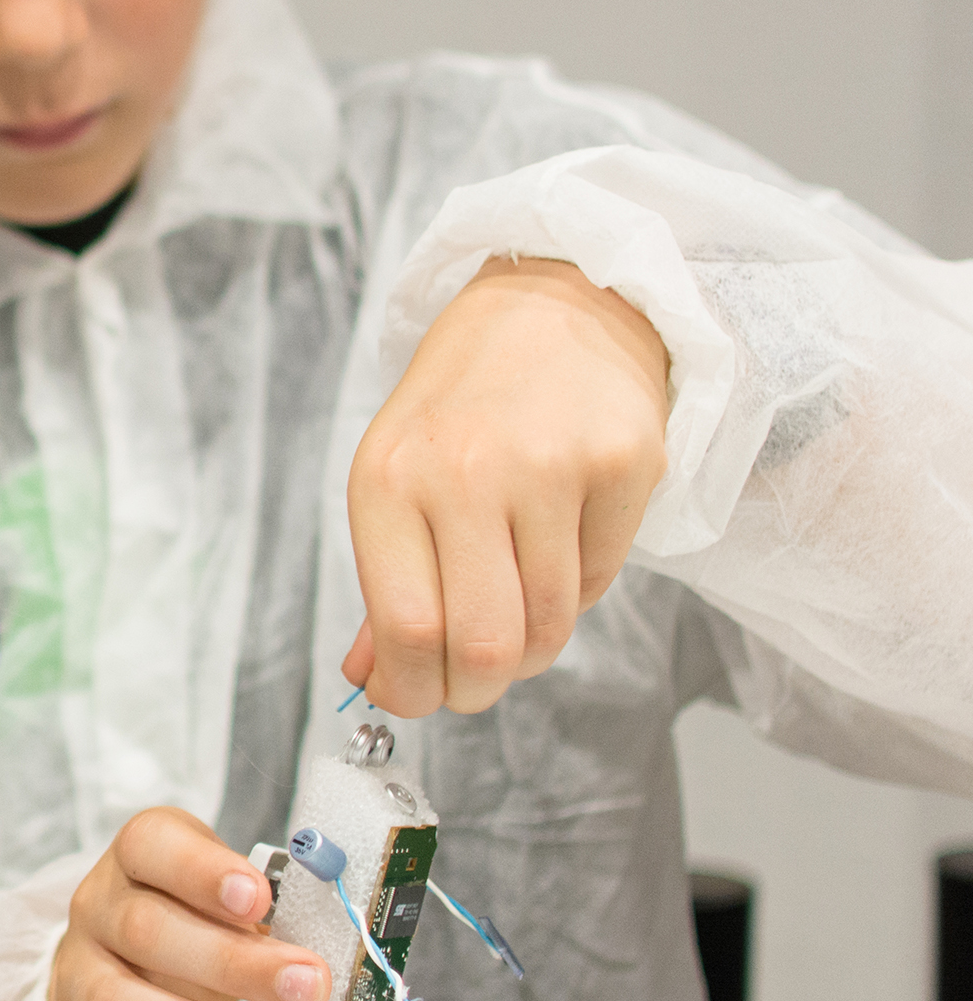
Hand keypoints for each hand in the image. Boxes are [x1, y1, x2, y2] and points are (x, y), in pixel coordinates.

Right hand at [47, 808, 328, 1000]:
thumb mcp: (231, 896)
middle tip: (306, 988)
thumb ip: (263, 919)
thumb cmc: (197, 921)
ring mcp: (74, 972)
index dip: (203, 872)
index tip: (259, 901)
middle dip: (232, 965)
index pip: (151, 845)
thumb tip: (311, 967)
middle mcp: (95, 907)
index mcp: (136, 856)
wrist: (126, 956)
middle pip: (143, 930)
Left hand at [343, 257, 669, 716]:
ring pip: (551, 624)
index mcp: (388, 479)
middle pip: (482, 643)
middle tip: (473, 684)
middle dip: (476, 689)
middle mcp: (465, 471)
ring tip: (515, 613)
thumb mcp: (395, 476)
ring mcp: (550, 466)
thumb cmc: (460, 403)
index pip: (405, 626)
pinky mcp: (624, 463)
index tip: (418, 696)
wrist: (551, 304)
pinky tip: (560, 546)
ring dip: (532, 647)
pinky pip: (602, 579)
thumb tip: (375, 679)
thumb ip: (386, 584)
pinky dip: (579, 591)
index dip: (414, 689)